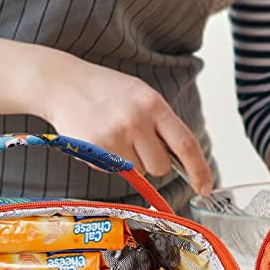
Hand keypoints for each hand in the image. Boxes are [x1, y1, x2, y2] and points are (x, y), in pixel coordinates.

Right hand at [37, 50, 212, 194]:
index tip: (206, 186)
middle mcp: (136, 120)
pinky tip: (101, 140)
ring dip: (131, 162)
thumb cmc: (105, 91)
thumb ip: (161, 124)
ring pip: (139, 172)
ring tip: (115, 136)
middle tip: (137, 144)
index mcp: (153, 104)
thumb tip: (182, 160)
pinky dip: (111, 163)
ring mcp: (115, 137)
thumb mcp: (140, 96)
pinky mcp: (96, 151)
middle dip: (154, 163)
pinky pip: (115, 171)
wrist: (63, 84)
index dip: (199, 169)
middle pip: (161, 167)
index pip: (185, 144)